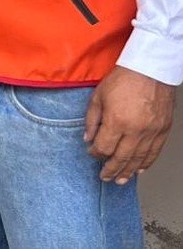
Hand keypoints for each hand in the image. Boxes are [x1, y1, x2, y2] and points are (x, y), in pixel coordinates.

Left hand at [85, 65, 175, 183]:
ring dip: (129, 171)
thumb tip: (87, 138)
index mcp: (117, 121)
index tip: (92, 153)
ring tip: (121, 180)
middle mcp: (136, 130)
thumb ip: (92, 120)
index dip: (96, 153)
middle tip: (105, 177)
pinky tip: (139, 169)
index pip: (104, 147)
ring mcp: (152, 131)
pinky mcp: (163, 130)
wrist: (150, 70)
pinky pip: (155, 152)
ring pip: (139, 158)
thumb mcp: (98, 97)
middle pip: (122, 158)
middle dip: (111, 170)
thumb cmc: (123, 80)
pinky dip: (147, 162)